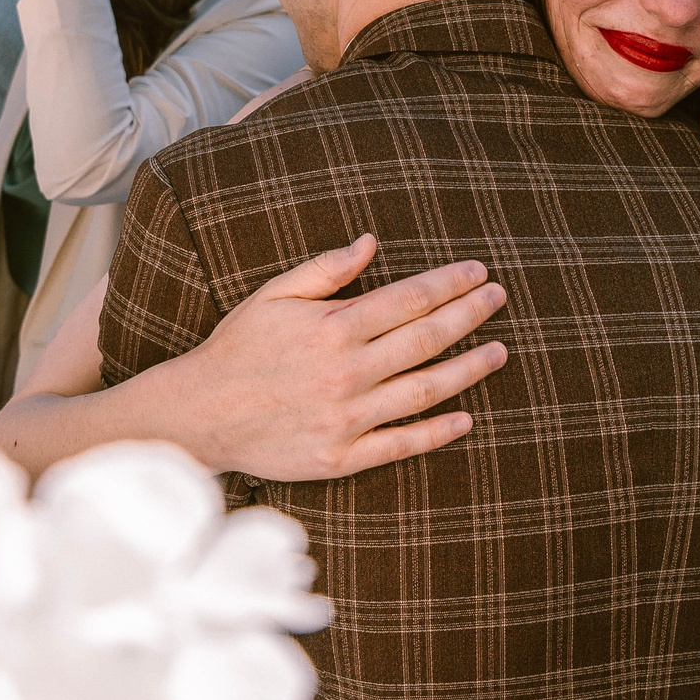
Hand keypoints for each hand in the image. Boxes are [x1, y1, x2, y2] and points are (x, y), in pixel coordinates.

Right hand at [156, 234, 508, 481]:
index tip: (479, 272)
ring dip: (468, 369)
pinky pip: (401, 444)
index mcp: (333, 326)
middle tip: (499, 298)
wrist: (200, 415)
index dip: (449, 283)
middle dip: (469, 315)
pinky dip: (437, 432)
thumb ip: (325, 269)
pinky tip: (466, 418)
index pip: (409, 299)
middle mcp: (347, 371)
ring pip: (424, 390)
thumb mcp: (274, 295)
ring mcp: (347, 417)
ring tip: (499, 352)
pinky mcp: (341, 457)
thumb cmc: (238, 348)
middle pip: (426, 338)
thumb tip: (371, 242)